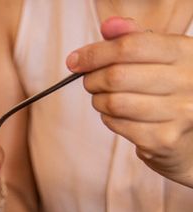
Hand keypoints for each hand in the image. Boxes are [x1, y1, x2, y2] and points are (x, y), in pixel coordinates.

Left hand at [66, 16, 192, 186]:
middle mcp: (188, 80)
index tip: (75, 61)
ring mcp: (179, 112)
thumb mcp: (160, 58)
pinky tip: (118, 116)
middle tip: (90, 82)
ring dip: (98, 101)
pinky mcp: (164, 139)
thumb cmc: (170, 90)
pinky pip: (118, 125)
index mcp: (186, 52)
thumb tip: (109, 26)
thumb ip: (134, 39)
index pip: (130, 46)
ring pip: (114, 103)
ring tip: (103, 99)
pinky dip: (109, 119)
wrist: (191, 134)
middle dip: (92, 79)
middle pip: (117, 76)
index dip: (96, 53)